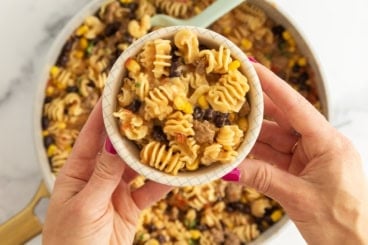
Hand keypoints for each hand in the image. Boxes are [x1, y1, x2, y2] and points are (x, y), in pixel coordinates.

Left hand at [43, 100, 171, 244]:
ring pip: (137, 167)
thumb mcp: (86, 206)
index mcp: (77, 173)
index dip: (103, 115)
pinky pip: (149, 190)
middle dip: (133, 130)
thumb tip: (116, 143)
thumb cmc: (71, 243)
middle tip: (150, 110)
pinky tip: (176, 173)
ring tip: (169, 137)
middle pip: (117, 148)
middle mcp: (97, 177)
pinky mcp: (131, 207)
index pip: (90, 136)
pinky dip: (162, 182)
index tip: (116, 93)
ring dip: (152, 155)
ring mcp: (115, 192)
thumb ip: (104, 175)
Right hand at [225, 63, 367, 243]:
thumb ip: (262, 179)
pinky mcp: (300, 172)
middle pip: (282, 119)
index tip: (252, 66)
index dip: (272, 84)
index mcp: (328, 143)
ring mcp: (308, 158)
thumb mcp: (299, 197)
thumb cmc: (344, 225)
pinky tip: (237, 155)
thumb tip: (229, 169)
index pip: (296, 106)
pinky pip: (273, 158)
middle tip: (231, 93)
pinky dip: (255, 157)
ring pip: (274, 140)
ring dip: (251, 137)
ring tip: (226, 128)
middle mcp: (319, 145)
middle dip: (256, 107)